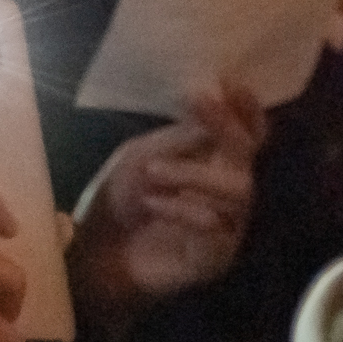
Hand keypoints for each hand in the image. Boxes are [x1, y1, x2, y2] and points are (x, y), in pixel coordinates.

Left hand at [68, 83, 265, 328]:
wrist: (94, 256)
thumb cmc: (118, 201)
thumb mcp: (142, 157)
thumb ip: (181, 137)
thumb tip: (215, 97)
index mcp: (213, 161)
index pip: (246, 133)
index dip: (246, 110)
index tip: (232, 84)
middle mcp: (228, 191)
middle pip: (247, 155)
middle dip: (226, 126)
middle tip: (200, 102)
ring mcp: (227, 226)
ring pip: (238, 191)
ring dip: (192, 174)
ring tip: (152, 171)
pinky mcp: (215, 257)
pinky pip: (215, 227)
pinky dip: (182, 210)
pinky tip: (153, 205)